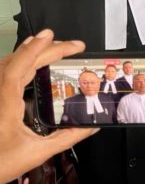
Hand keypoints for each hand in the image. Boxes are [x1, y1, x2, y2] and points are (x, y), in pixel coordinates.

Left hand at [0, 29, 97, 182]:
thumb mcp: (36, 153)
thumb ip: (66, 138)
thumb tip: (90, 127)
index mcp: (5, 106)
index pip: (18, 68)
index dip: (35, 50)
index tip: (51, 37)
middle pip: (18, 62)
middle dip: (46, 48)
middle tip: (72, 45)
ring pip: (8, 64)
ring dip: (30, 51)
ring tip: (50, 43)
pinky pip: (4, 72)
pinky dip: (19, 60)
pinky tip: (27, 58)